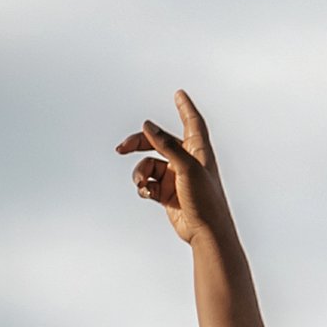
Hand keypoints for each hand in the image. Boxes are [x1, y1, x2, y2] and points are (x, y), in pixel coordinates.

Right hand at [116, 90, 233, 250]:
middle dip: (138, 143)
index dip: (185, 107)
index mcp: (199, 151)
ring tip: (142, 185)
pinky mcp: (166, 192)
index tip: (179, 93)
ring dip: (139, 173)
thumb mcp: (186, 168)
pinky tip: (146, 194)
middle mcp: (187, 161)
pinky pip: (146, 182)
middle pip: (158, 142)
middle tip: (121, 148)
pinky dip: (142, 186)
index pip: (192, 122)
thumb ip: (167, 145)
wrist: (205, 232)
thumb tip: (149, 125)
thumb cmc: (205, 200)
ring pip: (147, 165)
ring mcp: (175, 176)